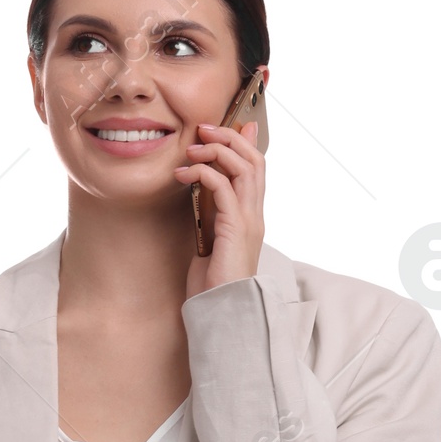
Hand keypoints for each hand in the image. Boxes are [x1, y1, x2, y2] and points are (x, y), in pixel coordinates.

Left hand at [180, 120, 264, 295]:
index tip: (217, 129)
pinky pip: (225, 188)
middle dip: (229, 137)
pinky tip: (184, 175)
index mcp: (251, 217)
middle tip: (202, 129)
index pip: (256, 168)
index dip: (241, 142)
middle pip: (255, 159)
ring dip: (217, 150)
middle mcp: (255, 215)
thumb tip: (200, 191)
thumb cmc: (211, 283)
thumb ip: (209, 213)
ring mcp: (249, 221)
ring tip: (191, 149)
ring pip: (245, 167)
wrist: (219, 312)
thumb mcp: (208, 239)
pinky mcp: (235, 229)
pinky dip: (204, 173)